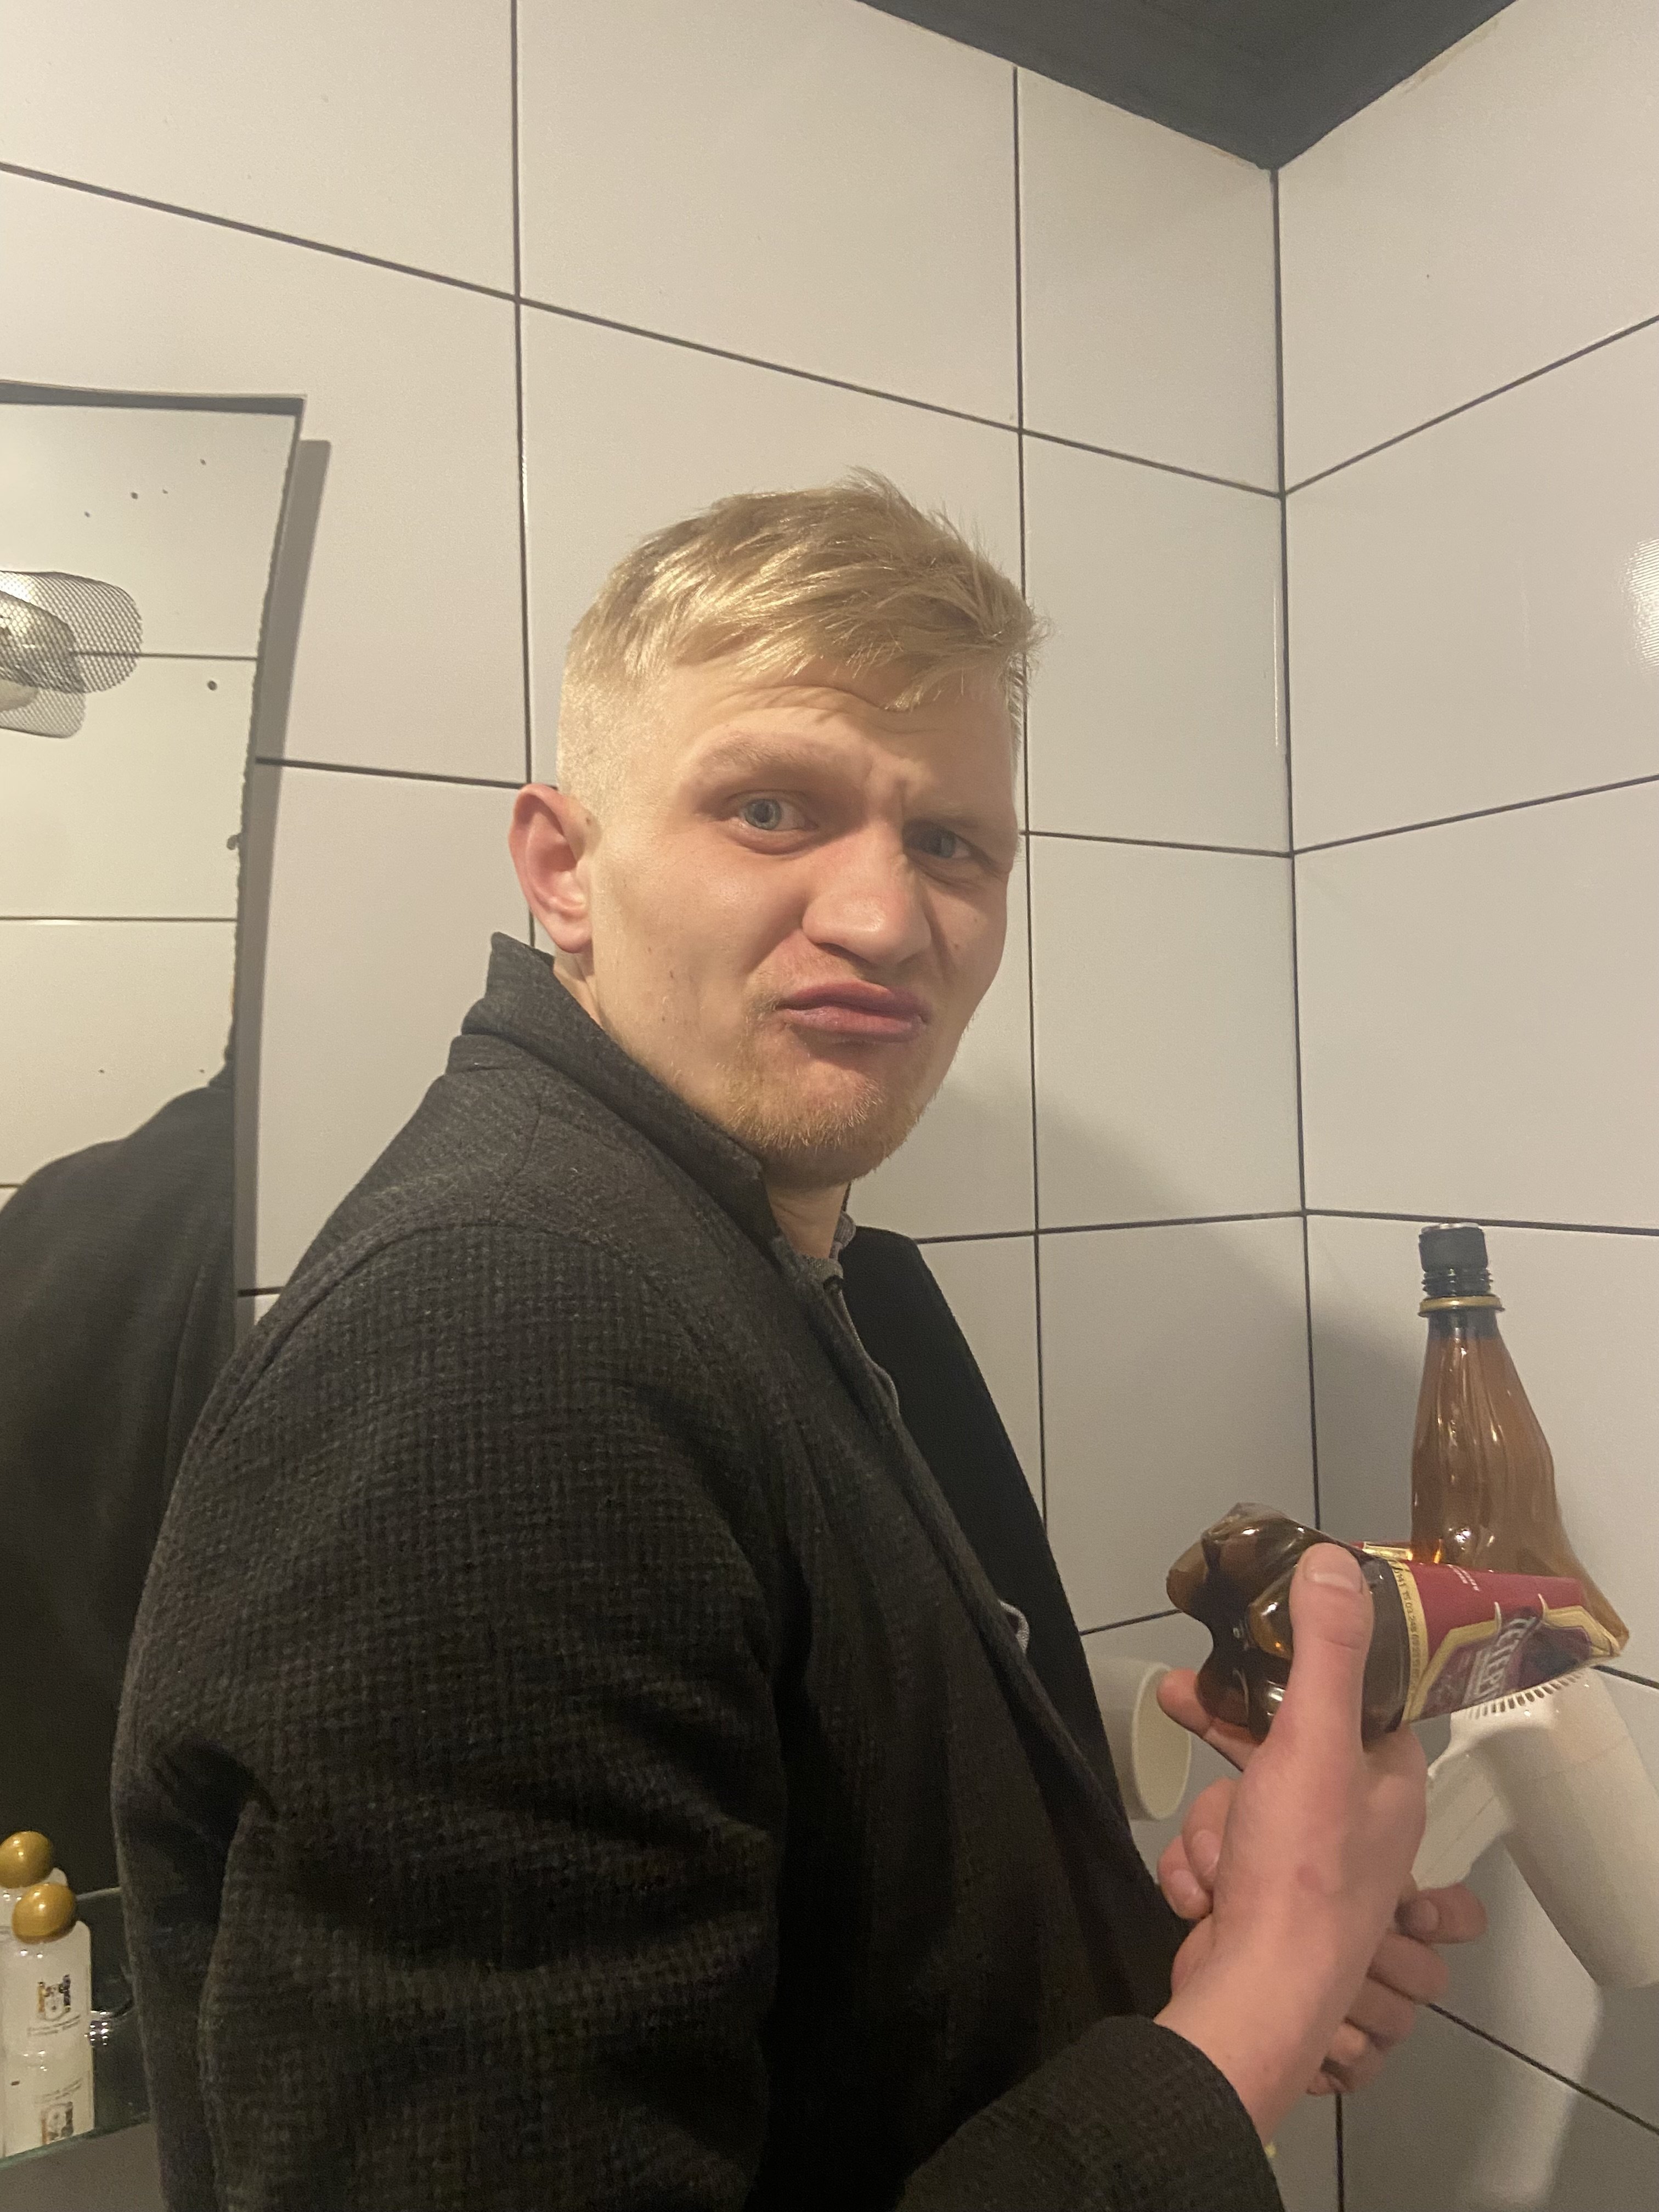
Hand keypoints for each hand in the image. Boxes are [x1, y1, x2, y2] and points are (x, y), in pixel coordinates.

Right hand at [1151, 1543, 1429, 2140]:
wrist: (1257, 1994)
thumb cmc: (1301, 1868)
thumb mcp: (1313, 1741)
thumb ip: (1323, 1650)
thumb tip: (1333, 1560)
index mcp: (1388, 1783)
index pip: (1349, 1697)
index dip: (1294, 1667)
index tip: (1246, 1644)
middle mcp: (1358, 1824)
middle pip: (1278, 1746)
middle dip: (1225, 1742)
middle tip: (1175, 1699)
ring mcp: (1307, 1867)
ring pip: (1235, 1800)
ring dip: (1208, 1825)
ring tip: (1211, 1861)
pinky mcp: (1260, 1900)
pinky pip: (1216, 1852)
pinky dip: (1198, 1867)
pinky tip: (1199, 1891)